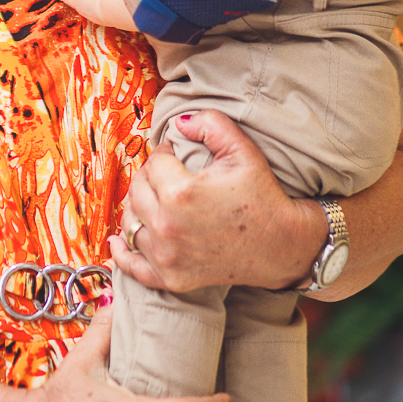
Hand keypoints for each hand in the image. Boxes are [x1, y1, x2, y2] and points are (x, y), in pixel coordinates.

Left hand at [111, 110, 326, 291]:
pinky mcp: (171, 279)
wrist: (284, 246)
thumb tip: (178, 122)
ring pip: (130, 221)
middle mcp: (167, 226)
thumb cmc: (263, 195)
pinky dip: (123, 252)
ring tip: (155, 198)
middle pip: (138, 189)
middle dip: (150, 176)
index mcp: (180, 193)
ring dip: (138, 205)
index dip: (166, 152)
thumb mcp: (242, 150)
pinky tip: (118, 240)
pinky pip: (133, 266)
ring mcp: (167, 257)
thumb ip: (209, 124)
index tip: (177, 154)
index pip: (155, 162)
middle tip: (167, 174)